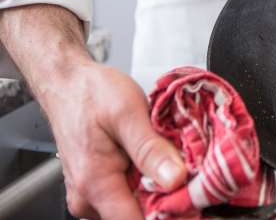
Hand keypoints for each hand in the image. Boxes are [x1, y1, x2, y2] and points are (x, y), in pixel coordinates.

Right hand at [0, 5, 186, 218]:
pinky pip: (130, 194)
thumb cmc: (91, 93)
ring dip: (160, 189)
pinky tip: (160, 160)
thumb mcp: (128, 112)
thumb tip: (175, 179)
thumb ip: (151, 148)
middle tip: (190, 169)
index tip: (195, 194)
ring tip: (174, 160)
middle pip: (140, 216)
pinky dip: (149, 181)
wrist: (67, 82)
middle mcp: (89, 199)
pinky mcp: (99, 187)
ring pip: (137, 206)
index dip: (171, 212)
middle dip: (169, 198)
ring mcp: (92, 195)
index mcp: (95, 184)